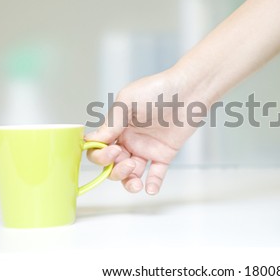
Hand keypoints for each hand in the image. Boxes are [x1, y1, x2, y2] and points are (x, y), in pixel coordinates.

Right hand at [85, 69, 199, 194]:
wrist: (188, 91)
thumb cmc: (157, 90)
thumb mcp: (127, 101)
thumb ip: (111, 123)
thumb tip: (91, 140)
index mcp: (117, 127)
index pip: (99, 148)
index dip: (100, 155)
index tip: (112, 151)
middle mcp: (129, 139)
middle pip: (112, 165)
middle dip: (115, 170)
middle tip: (127, 162)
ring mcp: (146, 148)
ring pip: (131, 173)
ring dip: (129, 182)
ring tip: (136, 183)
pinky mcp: (164, 154)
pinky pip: (156, 173)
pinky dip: (152, 183)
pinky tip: (150, 189)